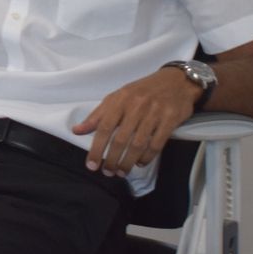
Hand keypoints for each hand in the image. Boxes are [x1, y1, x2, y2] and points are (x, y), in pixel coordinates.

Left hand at [71, 68, 200, 175]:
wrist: (176, 81)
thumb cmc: (142, 91)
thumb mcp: (118, 97)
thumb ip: (98, 115)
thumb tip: (76, 131)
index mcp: (120, 99)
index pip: (104, 127)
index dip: (96, 148)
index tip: (91, 165)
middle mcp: (136, 105)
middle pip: (120, 139)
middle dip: (111, 160)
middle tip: (107, 172)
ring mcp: (154, 113)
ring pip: (138, 145)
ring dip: (127, 162)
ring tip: (121, 172)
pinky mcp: (170, 120)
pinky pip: (156, 144)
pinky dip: (147, 157)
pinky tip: (140, 163)